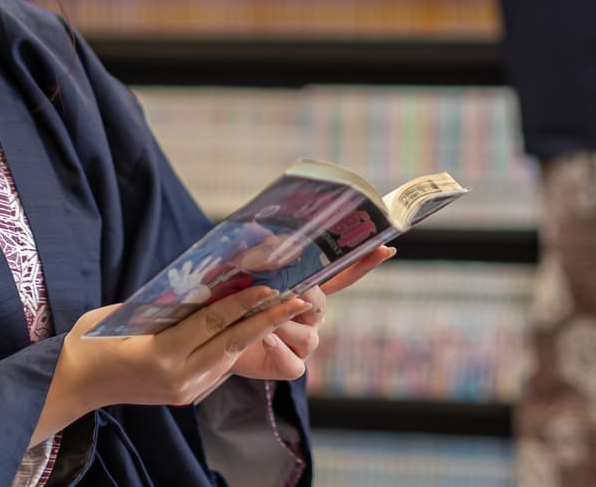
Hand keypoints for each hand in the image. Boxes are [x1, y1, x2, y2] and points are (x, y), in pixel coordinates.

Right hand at [46, 286, 311, 428]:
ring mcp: (185, 390)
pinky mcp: (186, 395)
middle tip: (298, 299)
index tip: (270, 287)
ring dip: (258, 332)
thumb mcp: (124, 314)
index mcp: (161, 356)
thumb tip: (202, 286)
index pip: (213, 324)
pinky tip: (252, 328)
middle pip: (233, 343)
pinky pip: (218, 366)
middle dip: (269, 320)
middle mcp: (179, 377)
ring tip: (283, 310)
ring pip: (230, 356)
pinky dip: (236, 345)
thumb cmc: (92, 341)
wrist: (75, 385)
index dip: (245, 304)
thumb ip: (164, 305)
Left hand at [228, 245, 397, 382]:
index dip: (364, 263)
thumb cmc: (230, 302)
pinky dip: (279, 352)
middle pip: (320, 306)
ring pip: (308, 336)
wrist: (209, 339)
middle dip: (300, 299)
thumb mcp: (243, 274)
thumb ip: (259, 255)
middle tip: (275, 294)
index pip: (341, 275)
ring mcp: (303, 343)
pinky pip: (295, 365)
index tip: (386, 248)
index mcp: (308, 291)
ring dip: (283, 325)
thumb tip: (263, 230)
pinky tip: (266, 341)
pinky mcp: (289, 365)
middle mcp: (311, 317)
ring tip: (261, 321)